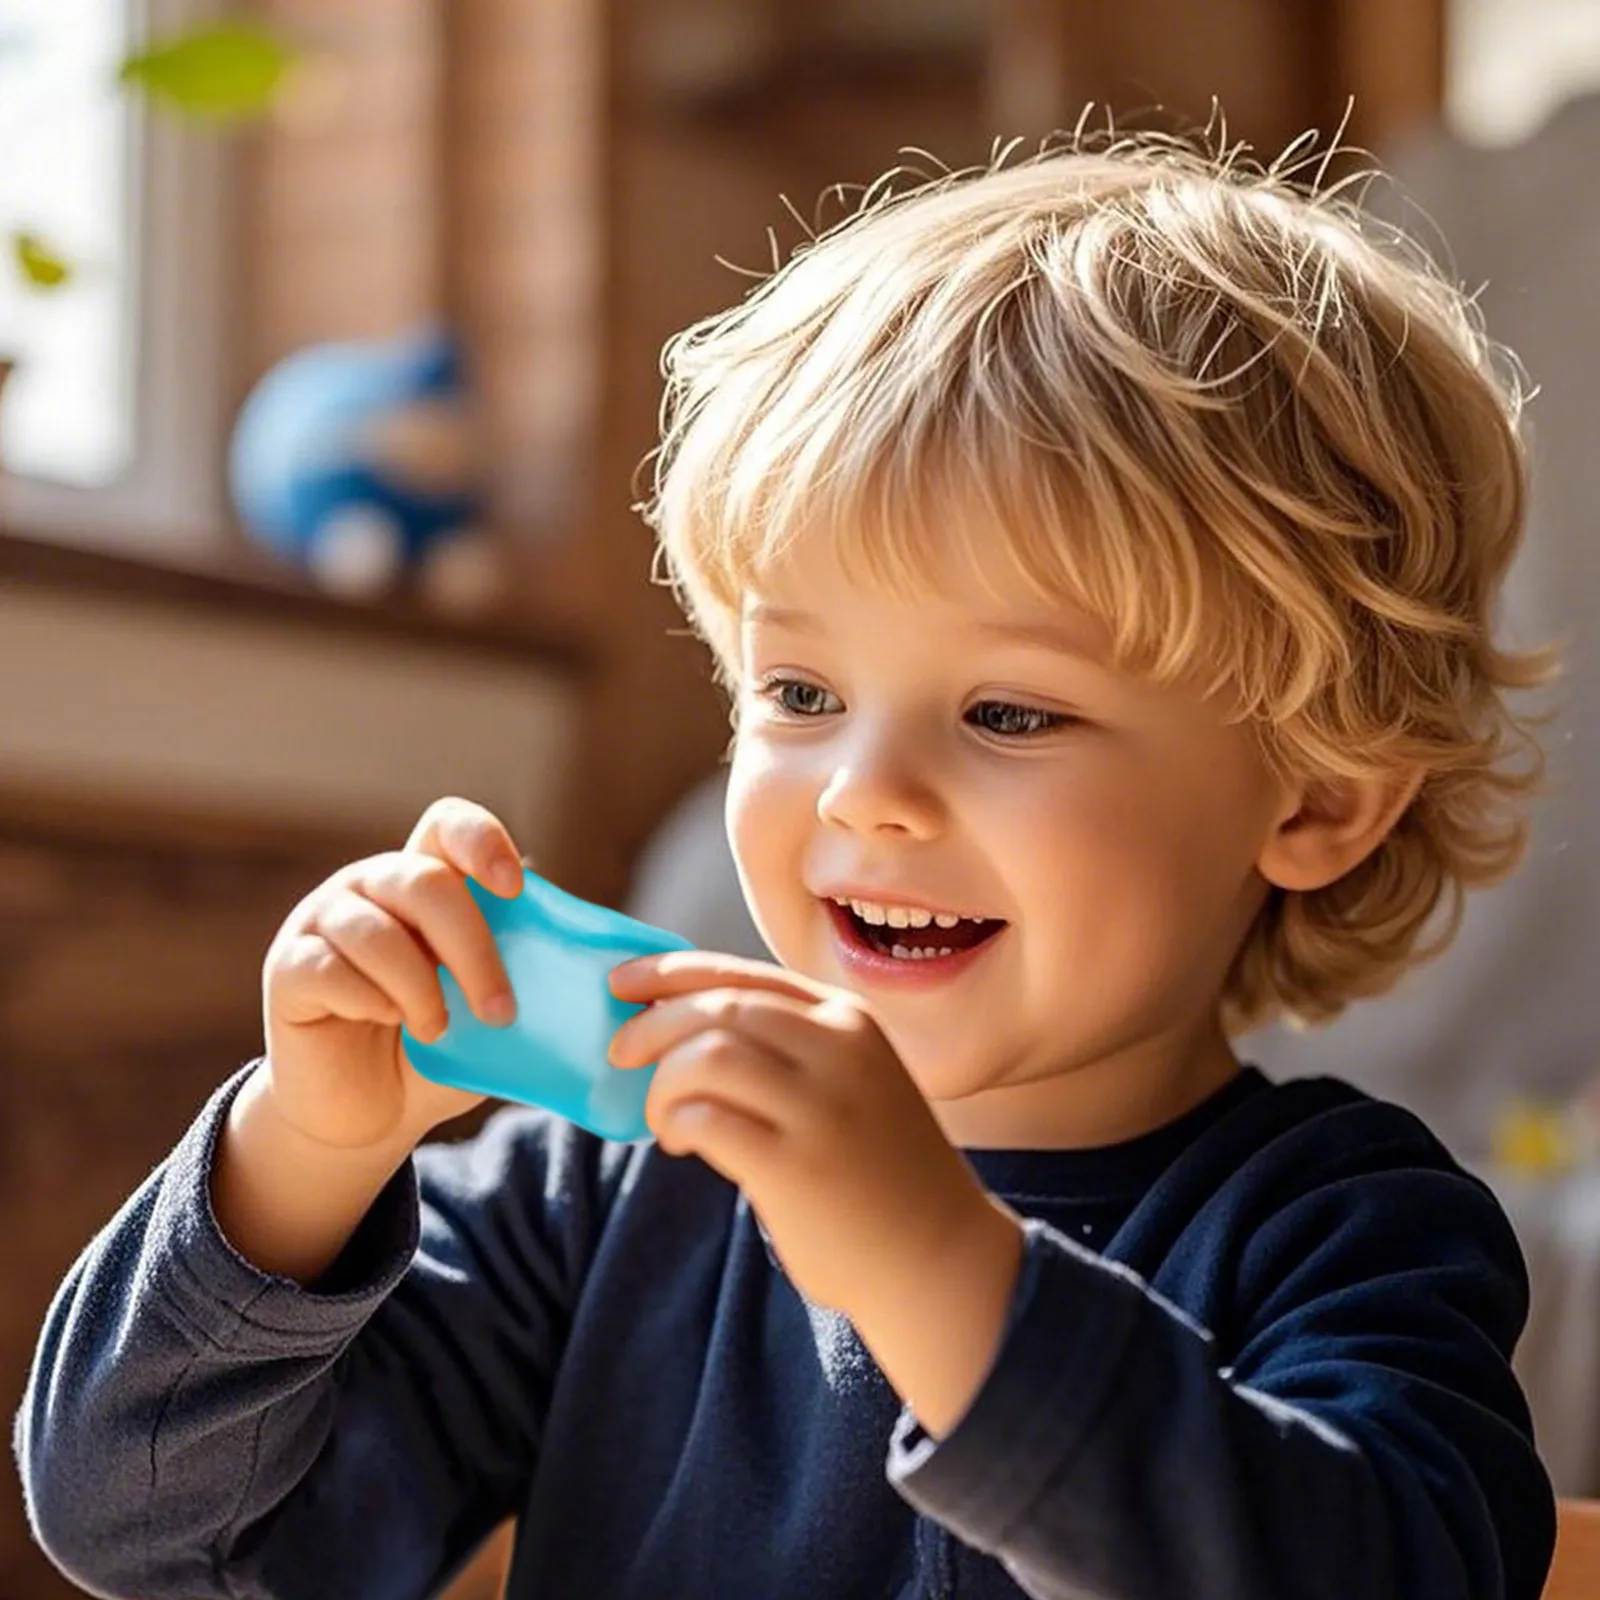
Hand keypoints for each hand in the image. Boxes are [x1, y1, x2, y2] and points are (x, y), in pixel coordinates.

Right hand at [261, 796, 525, 1154]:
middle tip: (501, 1011)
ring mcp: (321, 921)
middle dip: (473, 949)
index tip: (514, 888)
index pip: (448, 823)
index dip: (481, 841)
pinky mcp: (287, 967)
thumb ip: (523, 971)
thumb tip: (585, 953)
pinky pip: (330, 969)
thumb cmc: (439, 1051)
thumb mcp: (489, 1009)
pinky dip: (372, 1002)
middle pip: (425, 882)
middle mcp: (370, 886)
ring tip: (439, 1030)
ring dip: (422, 988)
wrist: (370, 1115)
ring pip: (377, 931)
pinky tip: (389, 1023)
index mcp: (425, 880)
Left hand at [607, 951, 1019, 1324]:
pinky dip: (676, 1122)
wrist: (939, 1258)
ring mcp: (822, 1106)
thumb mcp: (850, 1083)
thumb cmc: (878, 1173)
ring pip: (706, 1054)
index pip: (744, 974)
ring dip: (663, 1082)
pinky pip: (707, 1117)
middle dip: (653, 1025)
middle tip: (620, 1053)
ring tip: (666, 1118)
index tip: (622, 981)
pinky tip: (680, 1144)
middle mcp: (840, 1050)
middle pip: (719, 1005)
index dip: (671, 972)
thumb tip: (677, 1029)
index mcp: (850, 1020)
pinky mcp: (797, 1165)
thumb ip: (786, 1050)